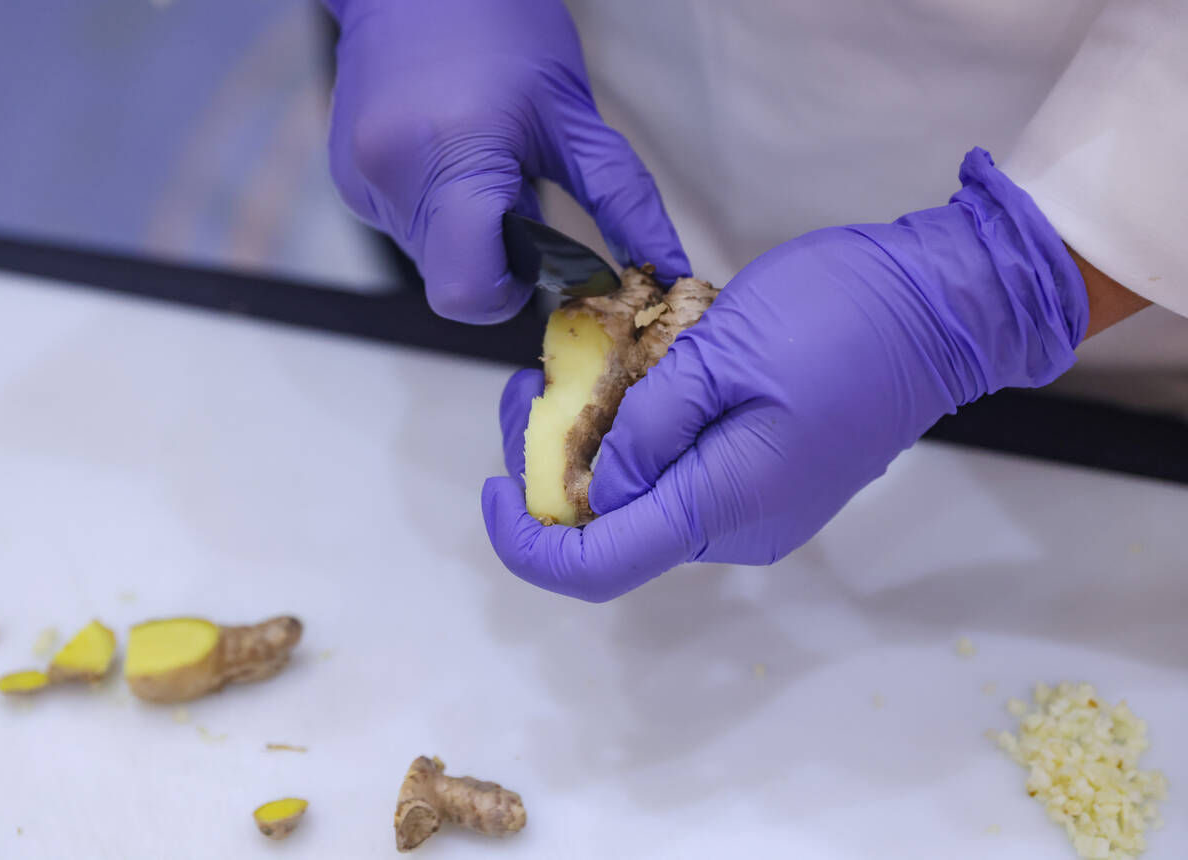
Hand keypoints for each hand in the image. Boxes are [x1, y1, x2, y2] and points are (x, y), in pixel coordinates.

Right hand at [325, 0, 687, 322]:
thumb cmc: (498, 24)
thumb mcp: (572, 115)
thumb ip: (621, 201)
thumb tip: (665, 266)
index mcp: (452, 162)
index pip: (470, 294)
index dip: (510, 291)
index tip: (538, 256)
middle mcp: (393, 180)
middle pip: (452, 284)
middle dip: (495, 258)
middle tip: (518, 192)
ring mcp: (360, 182)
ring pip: (430, 261)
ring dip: (468, 235)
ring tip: (484, 163)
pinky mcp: (348, 181)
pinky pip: (406, 230)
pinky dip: (439, 213)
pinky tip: (453, 156)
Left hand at [483, 149, 1088, 600]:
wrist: (944, 307)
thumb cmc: (840, 319)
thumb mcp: (722, 354)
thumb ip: (647, 427)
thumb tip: (597, 487)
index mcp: (724, 506)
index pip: (598, 564)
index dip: (527, 541)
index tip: (493, 484)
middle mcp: (737, 526)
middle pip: (614, 528)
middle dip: (553, 467)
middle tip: (532, 382)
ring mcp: (758, 503)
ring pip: (645, 497)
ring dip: (596, 443)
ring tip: (576, 366)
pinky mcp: (768, 473)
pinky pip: (683, 472)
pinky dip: (642, 435)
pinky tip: (633, 378)